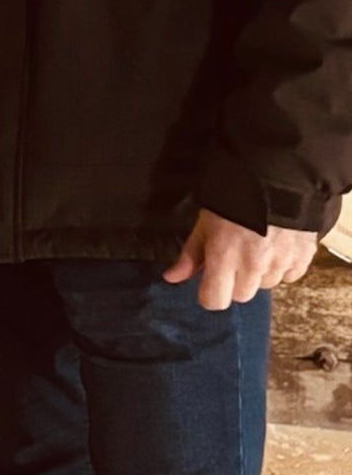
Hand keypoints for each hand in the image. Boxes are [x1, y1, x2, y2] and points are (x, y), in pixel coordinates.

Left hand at [162, 208, 318, 309]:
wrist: (273, 174)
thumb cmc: (230, 196)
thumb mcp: (204, 222)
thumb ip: (190, 254)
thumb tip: (170, 278)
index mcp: (225, 256)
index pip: (215, 301)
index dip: (210, 293)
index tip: (210, 281)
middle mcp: (254, 266)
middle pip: (241, 295)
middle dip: (234, 281)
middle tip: (233, 254)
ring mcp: (281, 263)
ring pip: (266, 285)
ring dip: (258, 273)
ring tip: (255, 244)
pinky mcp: (303, 258)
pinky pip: (289, 276)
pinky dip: (281, 266)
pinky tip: (275, 244)